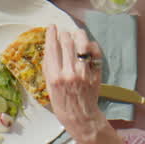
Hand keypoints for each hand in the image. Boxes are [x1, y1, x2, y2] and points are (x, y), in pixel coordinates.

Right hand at [44, 25, 118, 143]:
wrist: (80, 116)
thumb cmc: (61, 102)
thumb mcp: (49, 86)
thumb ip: (49, 67)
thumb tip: (50, 46)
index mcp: (55, 77)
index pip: (52, 48)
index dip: (51, 34)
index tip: (52, 27)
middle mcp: (69, 73)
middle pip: (67, 42)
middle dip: (64, 33)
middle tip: (64, 32)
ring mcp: (84, 73)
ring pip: (83, 43)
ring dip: (78, 35)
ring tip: (76, 34)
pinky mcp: (96, 73)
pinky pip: (95, 52)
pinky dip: (92, 45)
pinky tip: (87, 45)